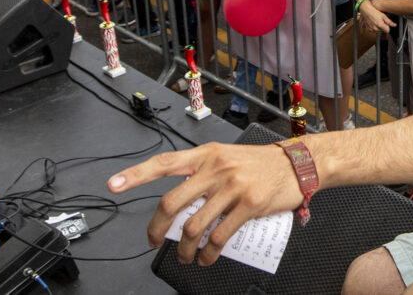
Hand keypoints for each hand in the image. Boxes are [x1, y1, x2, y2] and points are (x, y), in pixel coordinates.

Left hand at [108, 143, 302, 264]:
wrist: (298, 164)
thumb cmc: (262, 164)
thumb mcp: (228, 158)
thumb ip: (204, 175)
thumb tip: (182, 204)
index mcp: (207, 155)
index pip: (165, 163)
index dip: (136, 174)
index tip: (114, 184)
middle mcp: (216, 168)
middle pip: (172, 202)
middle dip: (156, 228)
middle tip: (153, 240)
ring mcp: (232, 186)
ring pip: (193, 225)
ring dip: (184, 249)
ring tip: (186, 256)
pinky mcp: (248, 204)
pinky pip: (219, 235)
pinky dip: (209, 253)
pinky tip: (207, 257)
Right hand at [357, 0, 395, 33]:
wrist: (366, 11)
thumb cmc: (374, 12)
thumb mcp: (383, 16)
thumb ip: (389, 22)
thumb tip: (395, 25)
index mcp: (380, 25)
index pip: (387, 31)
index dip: (388, 27)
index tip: (386, 24)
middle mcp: (375, 28)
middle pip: (383, 31)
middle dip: (383, 27)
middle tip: (381, 21)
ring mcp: (371, 29)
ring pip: (378, 31)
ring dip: (379, 28)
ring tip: (377, 21)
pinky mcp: (368, 29)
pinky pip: (374, 31)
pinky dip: (374, 28)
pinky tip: (374, 23)